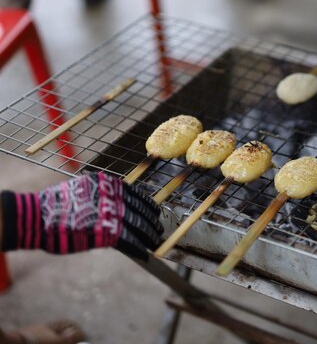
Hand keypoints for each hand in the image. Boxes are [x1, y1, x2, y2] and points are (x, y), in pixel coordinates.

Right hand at [0, 171, 162, 259]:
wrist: (36, 217)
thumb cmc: (55, 206)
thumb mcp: (83, 190)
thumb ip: (102, 195)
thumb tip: (116, 205)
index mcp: (107, 184)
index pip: (135, 194)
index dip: (147, 205)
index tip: (155, 211)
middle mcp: (113, 196)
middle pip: (139, 210)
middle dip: (151, 221)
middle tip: (159, 228)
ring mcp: (111, 213)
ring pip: (138, 225)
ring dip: (148, 235)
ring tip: (155, 241)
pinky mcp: (107, 232)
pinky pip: (129, 241)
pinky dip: (139, 248)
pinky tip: (145, 254)